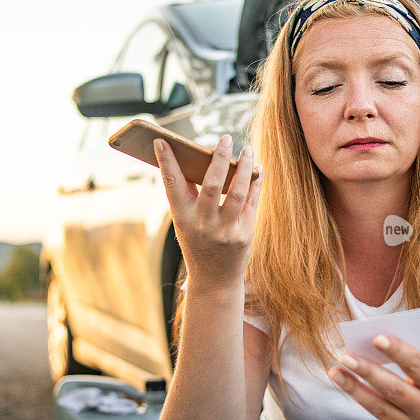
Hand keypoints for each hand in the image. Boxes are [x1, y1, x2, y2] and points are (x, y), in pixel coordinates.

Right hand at [153, 134, 261, 285]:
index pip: (172, 185)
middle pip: (213, 185)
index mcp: (183, 219)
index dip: (166, 162)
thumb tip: (195, 160)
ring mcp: (226, 231)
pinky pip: (252, 203)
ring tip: (247, 149)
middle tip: (226, 138)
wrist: (214, 281)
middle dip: (219, 158)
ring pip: (238, 193)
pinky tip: (256, 169)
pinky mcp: (245, 235)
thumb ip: (188, 196)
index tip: (162, 140)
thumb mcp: (185, 224)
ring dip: (244, 168)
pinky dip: (255, 183)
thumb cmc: (198, 244)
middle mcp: (203, 225)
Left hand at [327, 334, 419, 419]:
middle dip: (367, 371)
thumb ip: (416, 350)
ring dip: (355, 391)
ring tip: (334, 371)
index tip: (376, 337)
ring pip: (380, 408)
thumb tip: (379, 340)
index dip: (397, 351)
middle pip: (393, 388)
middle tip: (344, 356)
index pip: (416, 365)